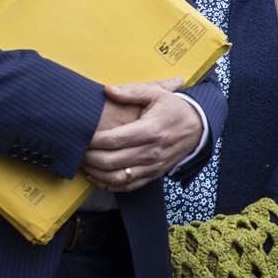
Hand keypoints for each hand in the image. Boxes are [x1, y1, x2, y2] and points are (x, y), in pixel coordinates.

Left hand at [83, 77, 198, 191]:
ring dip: (96, 173)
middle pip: (111, 161)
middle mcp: (151, 152)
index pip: (113, 140)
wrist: (199, 127)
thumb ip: (131, 91)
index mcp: (150, 130)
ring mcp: (152, 166)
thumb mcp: (157, 93)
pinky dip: (109, 184)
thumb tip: (107, 90)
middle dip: (89, 157)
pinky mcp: (153, 175)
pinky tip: (98, 175)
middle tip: (79, 149)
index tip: (82, 135)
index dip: (93, 140)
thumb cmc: (174, 109)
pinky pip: (128, 186)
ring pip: (117, 178)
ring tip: (84, 163)